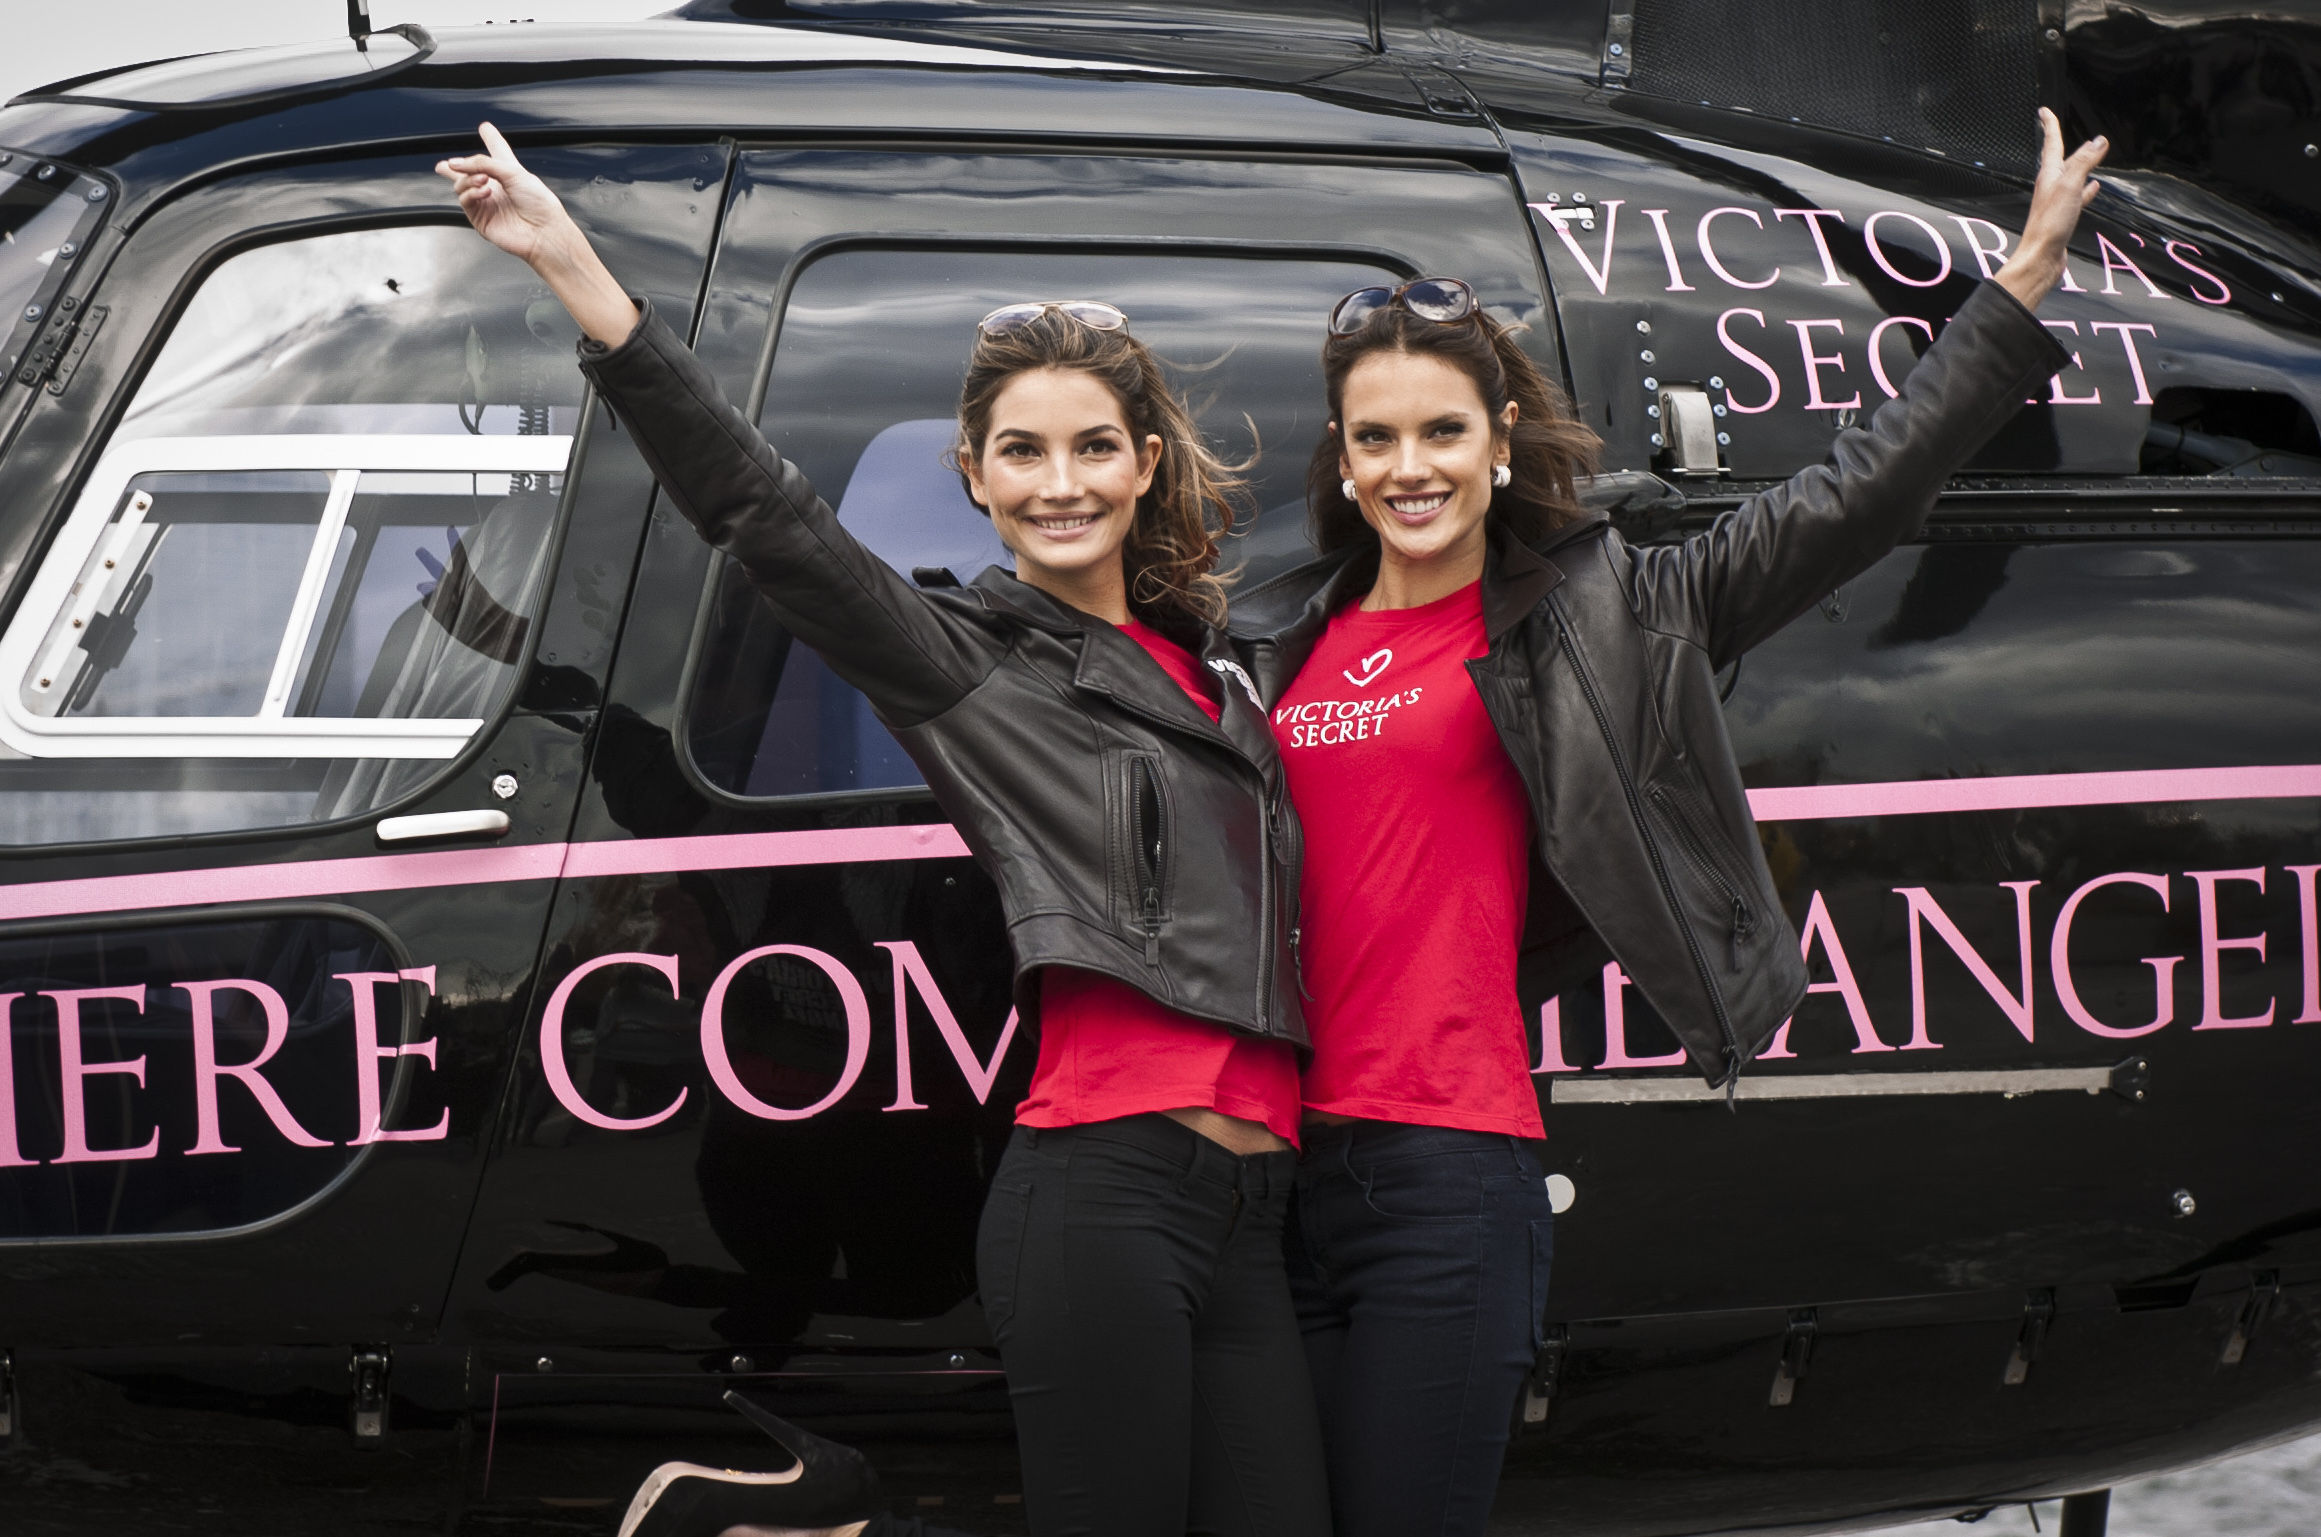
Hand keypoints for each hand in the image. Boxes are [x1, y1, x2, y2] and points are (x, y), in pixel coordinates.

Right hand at [436, 122, 570, 266]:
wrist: (543, 232)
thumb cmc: (539, 204)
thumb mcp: (512, 171)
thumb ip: (482, 163)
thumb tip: (456, 163)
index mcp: (508, 173)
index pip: (497, 152)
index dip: (491, 138)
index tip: (485, 128)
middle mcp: (496, 187)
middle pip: (468, 172)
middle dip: (455, 166)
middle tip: (452, 164)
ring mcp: (487, 203)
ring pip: (461, 184)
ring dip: (469, 179)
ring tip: (484, 180)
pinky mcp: (480, 218)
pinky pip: (465, 200)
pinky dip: (471, 193)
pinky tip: (485, 192)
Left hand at [1994, 107, 2107, 311]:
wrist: (2040, 259)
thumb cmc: (2050, 224)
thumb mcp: (2069, 186)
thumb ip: (2084, 162)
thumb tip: (2099, 140)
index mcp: (2049, 176)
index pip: (2051, 144)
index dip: (2049, 125)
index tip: (2044, 110)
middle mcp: (2051, 186)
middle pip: (2059, 158)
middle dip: (2060, 142)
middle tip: (2059, 127)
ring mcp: (2057, 202)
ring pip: (2070, 177)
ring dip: (2079, 164)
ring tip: (2089, 154)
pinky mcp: (2065, 217)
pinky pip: (2078, 197)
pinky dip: (2087, 190)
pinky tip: (2094, 188)